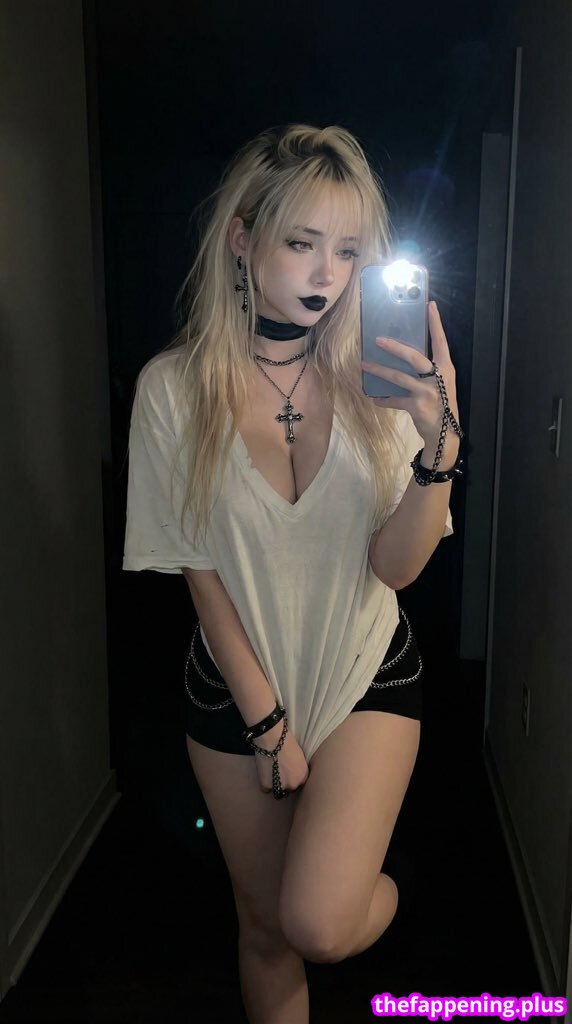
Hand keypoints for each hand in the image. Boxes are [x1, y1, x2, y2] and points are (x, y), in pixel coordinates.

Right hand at [253, 721, 309, 795]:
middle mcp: (294, 785)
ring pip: (278, 791)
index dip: (293, 779)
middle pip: (289, 789)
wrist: (273, 740)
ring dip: (275, 784)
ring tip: (270, 772)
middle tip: (278, 772)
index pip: (299, 785)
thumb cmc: (287, 742)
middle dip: (285, 783)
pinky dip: (265, 783)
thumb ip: (297, 768)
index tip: (288, 775)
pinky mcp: (267, 786)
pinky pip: (266, 789)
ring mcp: (280, 787)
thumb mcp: (299, 757)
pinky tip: (264, 772)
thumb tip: (293, 771)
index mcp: (303, 776)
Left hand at [361, 301, 459, 446]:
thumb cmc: (440, 403)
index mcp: (446, 368)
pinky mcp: (417, 406)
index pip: (441, 341)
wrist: (444, 434)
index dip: (435, 323)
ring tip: (364, 364)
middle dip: (395, 347)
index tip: (429, 304)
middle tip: (377, 339)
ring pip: (399, 377)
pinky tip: (374, 398)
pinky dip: (383, 399)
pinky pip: (394, 400)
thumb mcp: (440, 383)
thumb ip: (427, 369)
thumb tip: (403, 353)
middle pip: (414, 357)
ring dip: (380, 370)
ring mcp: (428, 392)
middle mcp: (438, 377)